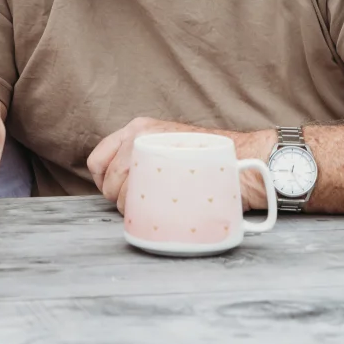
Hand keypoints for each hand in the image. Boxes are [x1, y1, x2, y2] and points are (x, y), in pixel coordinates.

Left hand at [87, 119, 274, 213]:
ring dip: (132, 207)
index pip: (98, 159)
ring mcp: (151, 152)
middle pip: (108, 179)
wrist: (246, 161)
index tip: (118, 194)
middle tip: (142, 206)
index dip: (103, 182)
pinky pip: (137, 201)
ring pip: (120, 192)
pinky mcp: (165, 171)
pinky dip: (141, 212)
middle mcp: (138, 136)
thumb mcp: (171, 149)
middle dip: (118, 199)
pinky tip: (157, 214)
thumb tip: (126, 186)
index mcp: (137, 129)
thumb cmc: (211, 161)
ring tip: (155, 209)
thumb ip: (147, 159)